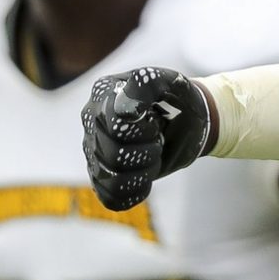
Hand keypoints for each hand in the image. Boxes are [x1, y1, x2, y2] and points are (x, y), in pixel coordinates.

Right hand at [82, 67, 213, 210]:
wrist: (187, 121)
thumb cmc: (175, 99)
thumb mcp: (169, 81)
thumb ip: (146, 84)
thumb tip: (126, 111)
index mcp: (102, 97)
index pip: (116, 128)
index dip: (144, 131)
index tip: (156, 120)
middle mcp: (91, 124)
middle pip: (114, 157)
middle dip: (149, 151)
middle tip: (158, 138)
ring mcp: (94, 152)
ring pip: (113, 179)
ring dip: (145, 171)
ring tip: (153, 154)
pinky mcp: (103, 178)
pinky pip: (112, 198)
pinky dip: (136, 191)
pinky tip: (147, 175)